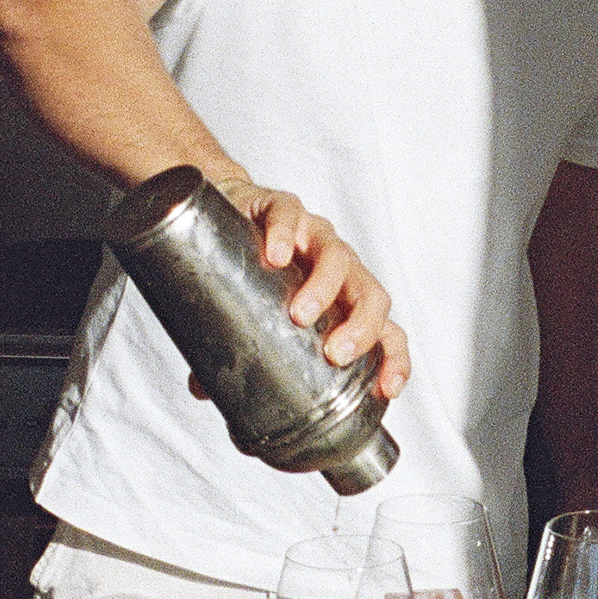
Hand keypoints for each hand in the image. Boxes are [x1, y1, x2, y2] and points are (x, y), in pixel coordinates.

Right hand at [210, 180, 409, 397]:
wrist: (221, 213)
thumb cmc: (250, 277)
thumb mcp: (253, 320)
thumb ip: (240, 356)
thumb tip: (203, 392)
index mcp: (346, 303)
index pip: (386, 333)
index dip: (394, 361)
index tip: (387, 390)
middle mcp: (341, 269)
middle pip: (372, 296)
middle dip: (361, 327)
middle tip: (334, 354)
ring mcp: (314, 235)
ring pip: (337, 257)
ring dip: (324, 287)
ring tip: (299, 314)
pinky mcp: (281, 206)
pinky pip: (290, 214)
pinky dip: (284, 233)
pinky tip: (274, 255)